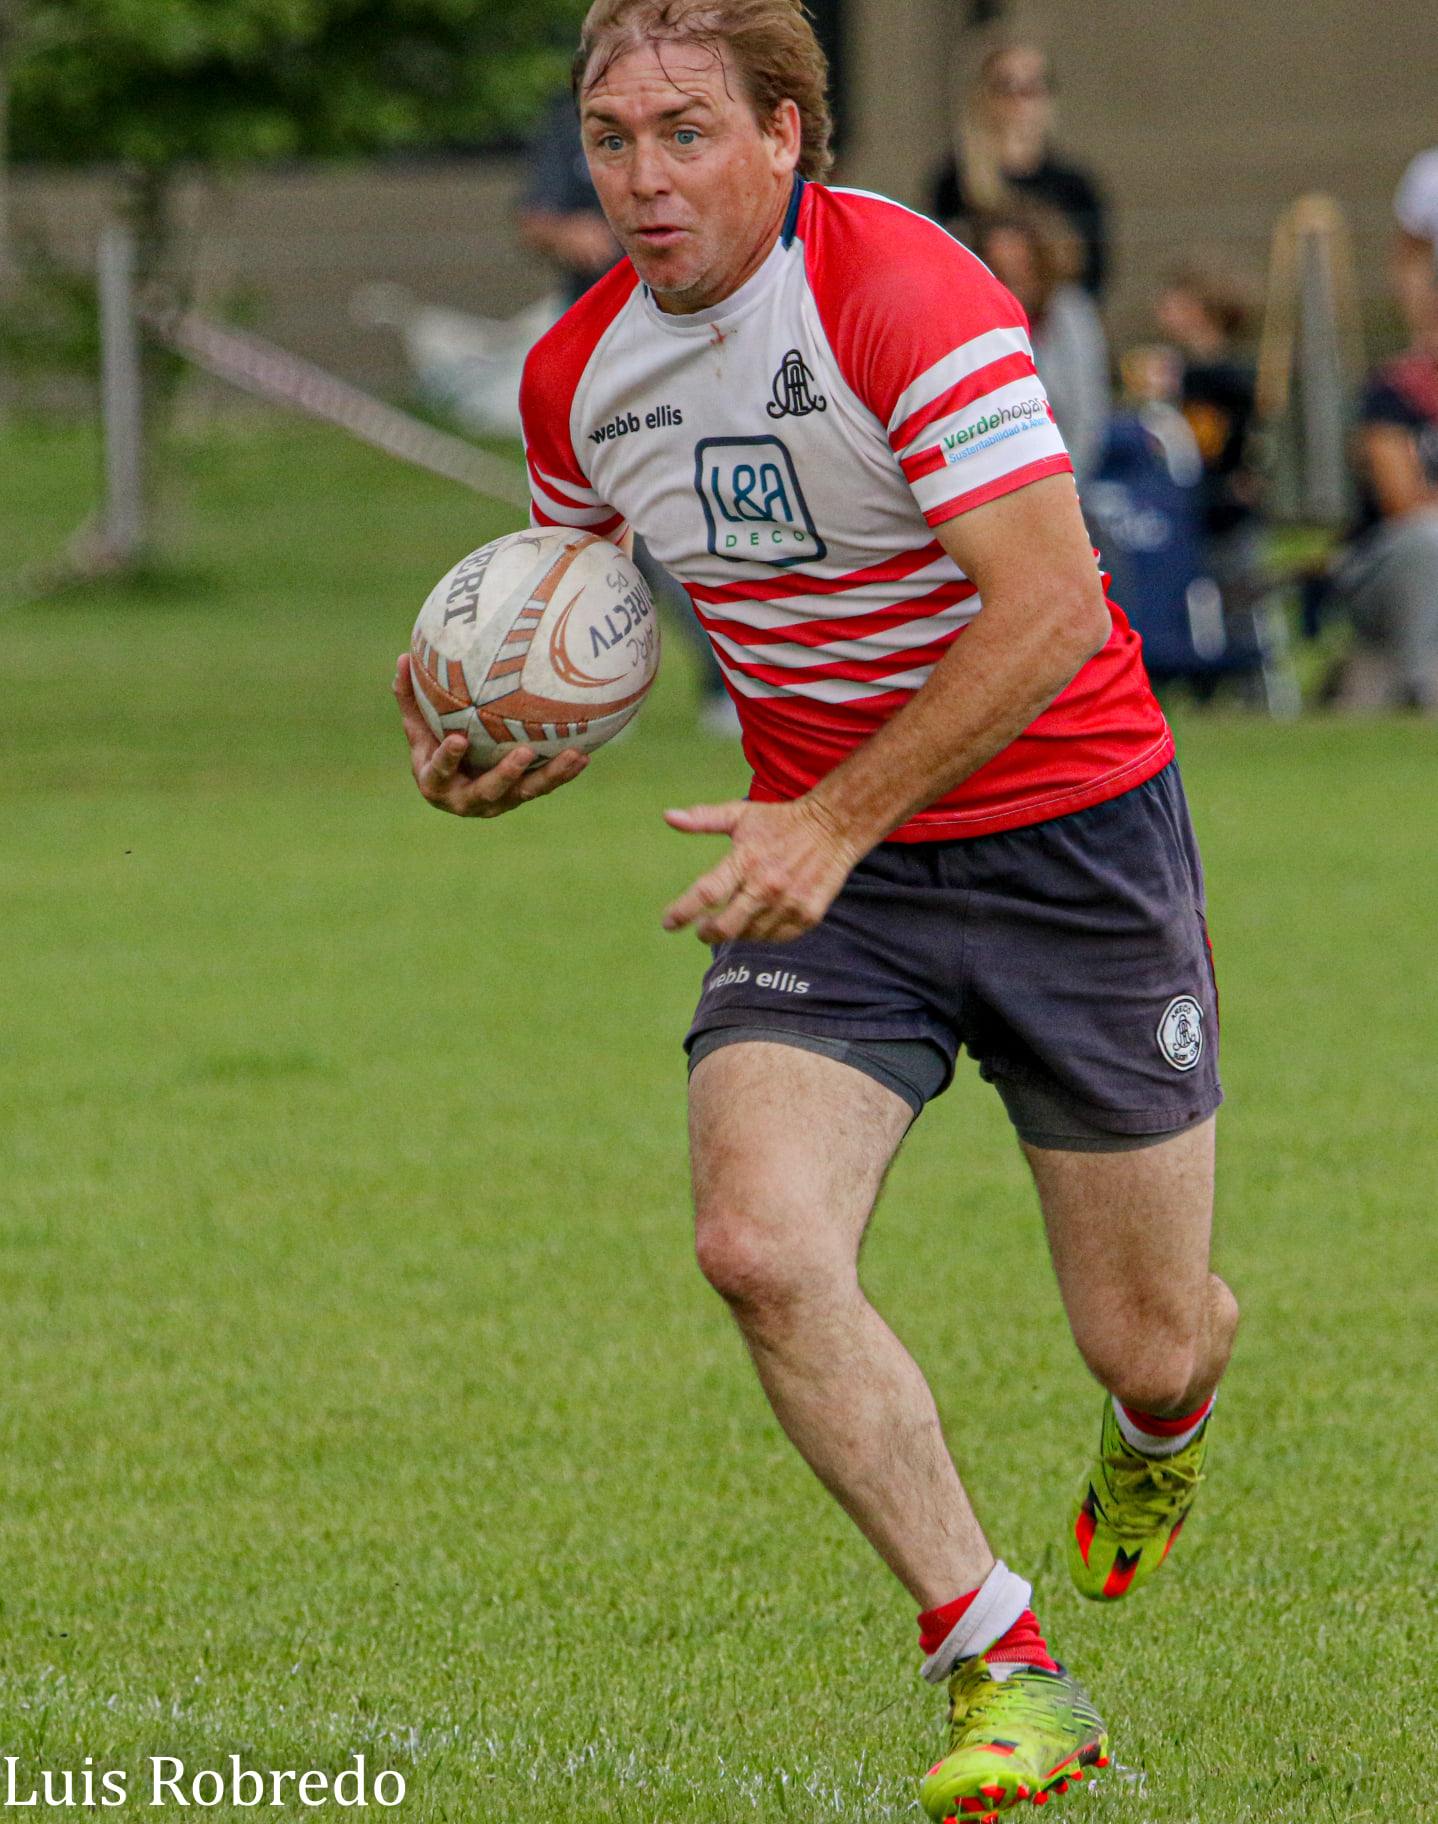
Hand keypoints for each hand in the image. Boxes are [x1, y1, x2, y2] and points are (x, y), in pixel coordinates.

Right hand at [393, 652, 586, 817]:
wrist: (455, 785)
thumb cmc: (432, 748)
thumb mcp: (419, 727)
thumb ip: (410, 698)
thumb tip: (402, 656)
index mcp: (436, 783)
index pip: (439, 771)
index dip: (447, 758)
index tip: (457, 739)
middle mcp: (467, 800)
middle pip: (488, 791)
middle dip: (505, 775)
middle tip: (524, 754)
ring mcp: (498, 802)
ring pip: (526, 792)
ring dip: (551, 775)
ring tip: (573, 756)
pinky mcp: (520, 798)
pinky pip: (544, 786)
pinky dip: (564, 773)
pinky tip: (584, 755)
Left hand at [661, 796, 859, 944]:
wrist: (835, 826)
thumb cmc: (781, 821)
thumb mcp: (740, 815)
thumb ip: (703, 819)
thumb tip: (668, 816)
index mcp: (746, 859)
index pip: (706, 893)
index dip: (683, 911)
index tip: (668, 922)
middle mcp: (767, 885)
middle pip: (726, 926)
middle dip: (707, 933)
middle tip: (703, 929)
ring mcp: (789, 903)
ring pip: (750, 935)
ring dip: (737, 932)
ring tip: (734, 920)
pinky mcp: (808, 915)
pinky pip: (776, 937)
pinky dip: (763, 934)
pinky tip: (759, 921)